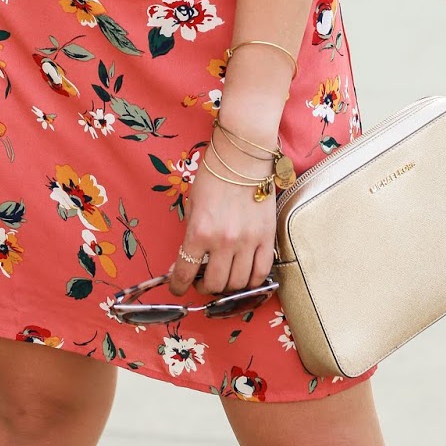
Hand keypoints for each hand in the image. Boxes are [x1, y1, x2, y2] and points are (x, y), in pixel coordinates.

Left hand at [168, 157, 275, 298]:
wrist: (242, 157)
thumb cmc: (213, 177)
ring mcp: (248, 241)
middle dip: (205, 288)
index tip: (178, 288)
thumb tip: (182, 263)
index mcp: (200, 231)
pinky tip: (245, 275)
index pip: (185, 273)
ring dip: (228, 287)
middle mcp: (224, 241)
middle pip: (215, 284)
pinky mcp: (267, 238)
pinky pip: (261, 272)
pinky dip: (252, 281)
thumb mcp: (192, 205)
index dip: (178, 286)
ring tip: (224, 278)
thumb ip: (189, 236)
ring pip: (238, 284)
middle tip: (203, 281)